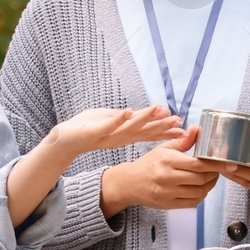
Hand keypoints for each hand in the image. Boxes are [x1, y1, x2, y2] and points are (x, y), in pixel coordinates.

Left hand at [42, 105, 182, 159]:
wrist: (66, 139)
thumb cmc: (90, 127)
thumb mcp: (116, 120)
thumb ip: (135, 117)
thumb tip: (159, 110)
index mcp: (126, 134)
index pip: (151, 133)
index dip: (167, 131)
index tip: (184, 130)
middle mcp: (121, 137)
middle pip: (145, 131)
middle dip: (162, 126)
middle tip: (178, 122)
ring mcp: (108, 135)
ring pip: (130, 127)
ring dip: (144, 119)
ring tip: (158, 109)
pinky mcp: (95, 132)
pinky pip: (109, 124)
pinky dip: (119, 119)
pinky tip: (129, 112)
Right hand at [99, 127, 218, 215]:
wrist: (129, 183)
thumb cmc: (149, 163)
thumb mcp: (164, 148)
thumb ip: (183, 141)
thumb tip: (198, 129)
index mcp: (168, 160)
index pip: (198, 164)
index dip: (216, 165)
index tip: (229, 164)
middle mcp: (167, 177)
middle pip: (201, 179)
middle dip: (214, 175)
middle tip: (218, 170)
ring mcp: (167, 193)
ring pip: (199, 192)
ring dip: (209, 186)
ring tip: (210, 179)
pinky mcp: (168, 204)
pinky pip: (192, 203)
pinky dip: (201, 196)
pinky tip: (200, 189)